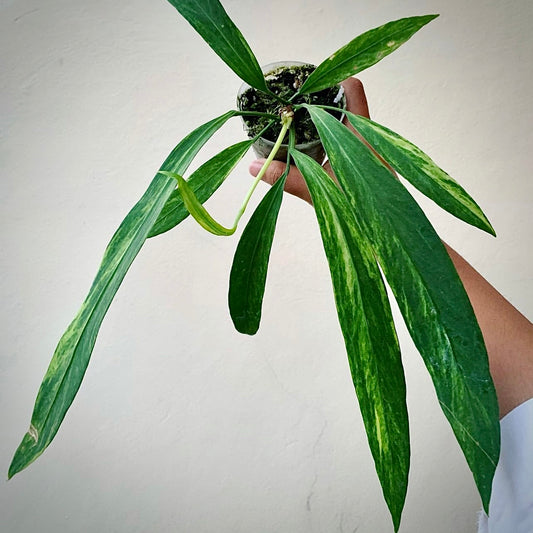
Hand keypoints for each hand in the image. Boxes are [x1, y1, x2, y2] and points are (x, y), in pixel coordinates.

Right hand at [248, 77, 369, 203]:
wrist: (384, 229)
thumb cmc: (361, 210)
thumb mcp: (319, 191)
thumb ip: (287, 178)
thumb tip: (254, 168)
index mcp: (361, 134)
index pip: (351, 89)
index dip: (329, 80)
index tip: (303, 86)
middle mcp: (367, 135)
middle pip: (345, 100)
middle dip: (318, 98)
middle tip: (292, 103)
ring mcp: (367, 147)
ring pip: (344, 119)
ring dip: (323, 116)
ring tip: (296, 119)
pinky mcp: (365, 160)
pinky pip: (345, 136)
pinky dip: (327, 133)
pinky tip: (309, 143)